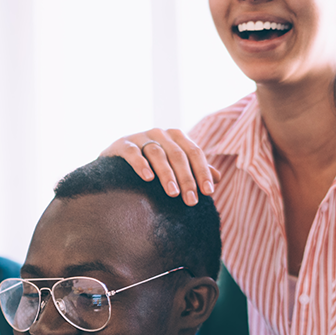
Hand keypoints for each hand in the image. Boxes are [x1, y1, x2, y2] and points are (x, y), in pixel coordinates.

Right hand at [100, 128, 219, 204]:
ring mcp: (141, 136)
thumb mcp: (174, 165)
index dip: (202, 172)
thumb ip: (194, 169)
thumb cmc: (151, 164)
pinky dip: (141, 164)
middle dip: (187, 179)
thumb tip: (218, 178)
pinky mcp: (123, 143)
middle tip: (191, 201)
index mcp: (176, 137)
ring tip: (173, 193)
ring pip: (158, 154)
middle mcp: (160, 133)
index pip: (194, 152)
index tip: (208, 193)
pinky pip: (133, 152)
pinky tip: (147, 178)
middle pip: (178, 155)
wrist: (116, 159)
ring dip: (167, 174)